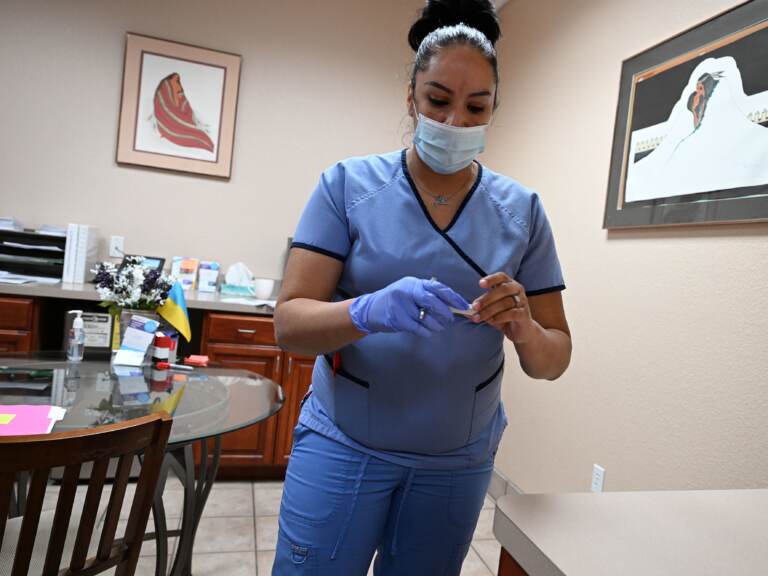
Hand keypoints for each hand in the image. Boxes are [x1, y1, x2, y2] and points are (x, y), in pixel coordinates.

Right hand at [349, 277, 468, 336]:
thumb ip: (427, 295)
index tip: (463, 305)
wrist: (371, 309)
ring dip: (436, 324)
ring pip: (426, 317)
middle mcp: (407, 291)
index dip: (453, 297)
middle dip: (445, 311)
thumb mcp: (410, 291)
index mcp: (414, 283)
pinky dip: (425, 331)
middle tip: (450, 319)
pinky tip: (427, 332)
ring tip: (439, 327)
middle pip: (433, 301)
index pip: (438, 287)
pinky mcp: (397, 319)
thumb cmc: (395, 301)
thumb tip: (451, 304)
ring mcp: (401, 305)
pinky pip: (417, 327)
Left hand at [471, 273, 535, 341]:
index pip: (501, 276)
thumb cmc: (504, 316)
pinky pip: (512, 313)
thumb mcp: (491, 310)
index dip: (491, 279)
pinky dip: (500, 317)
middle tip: (475, 307)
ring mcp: (522, 302)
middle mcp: (517, 290)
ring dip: (489, 310)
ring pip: (505, 303)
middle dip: (486, 298)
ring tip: (478, 318)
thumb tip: (464, 310)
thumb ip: (480, 307)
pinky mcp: (524, 314)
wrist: (521, 331)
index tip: (480, 284)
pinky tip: (492, 321)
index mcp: (509, 284)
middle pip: (503, 290)